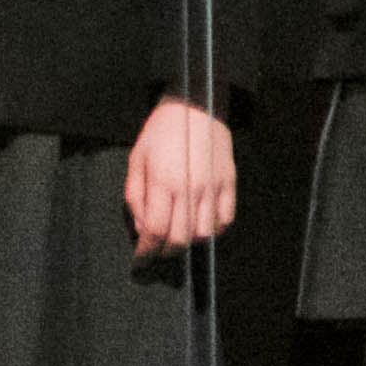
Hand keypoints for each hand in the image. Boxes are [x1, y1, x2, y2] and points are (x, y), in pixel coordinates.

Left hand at [121, 95, 237, 259]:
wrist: (196, 106)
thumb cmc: (161, 131)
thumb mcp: (137, 158)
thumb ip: (136, 196)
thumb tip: (142, 229)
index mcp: (164, 181)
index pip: (156, 231)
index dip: (147, 252)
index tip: (141, 259)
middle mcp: (191, 189)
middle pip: (180, 239)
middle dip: (165, 251)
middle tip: (157, 250)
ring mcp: (214, 188)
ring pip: (204, 235)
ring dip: (188, 241)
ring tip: (177, 234)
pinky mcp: (230, 185)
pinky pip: (225, 222)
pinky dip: (212, 230)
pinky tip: (199, 224)